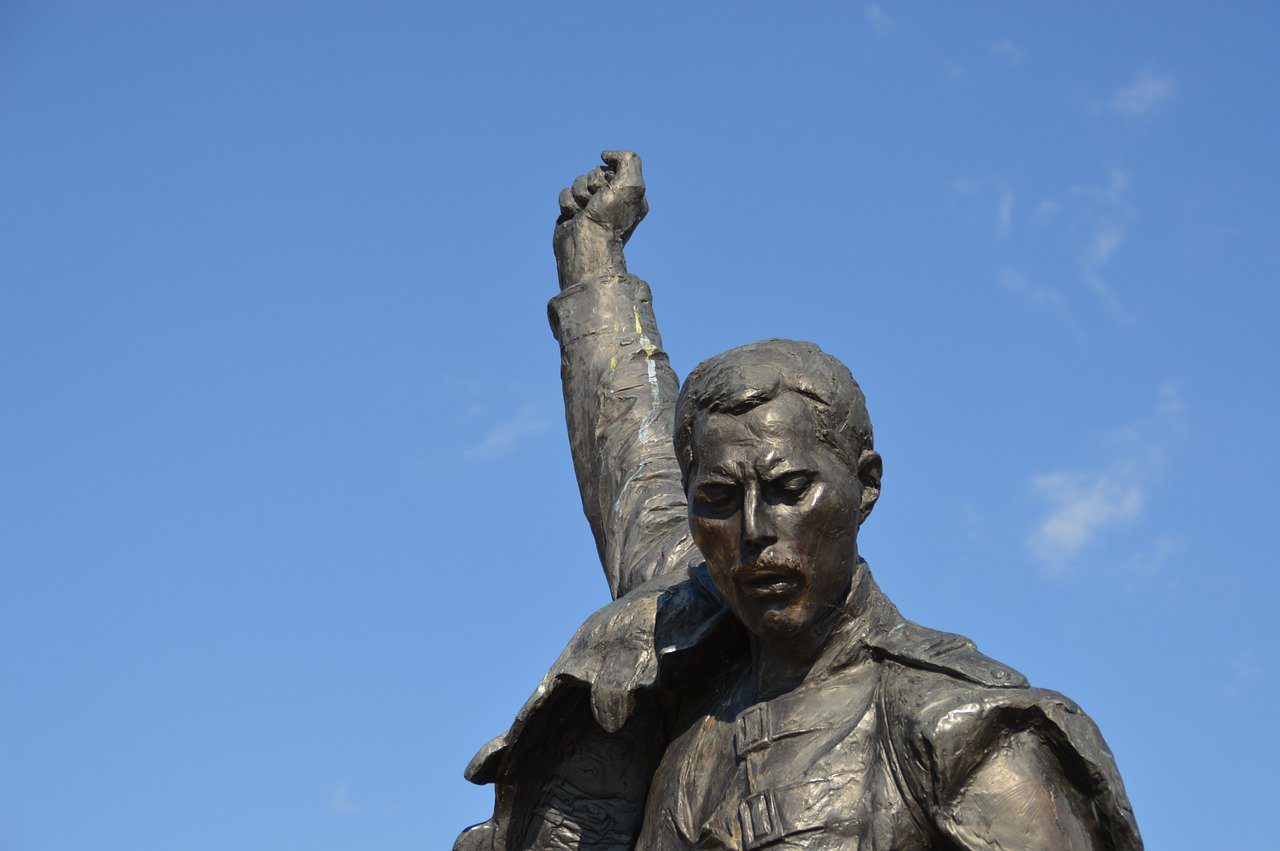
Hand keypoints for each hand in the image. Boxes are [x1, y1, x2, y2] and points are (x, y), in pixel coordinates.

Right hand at [553, 151, 648, 288]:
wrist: (587, 245)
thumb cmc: (611, 218)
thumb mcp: (632, 183)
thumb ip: (628, 159)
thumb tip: (605, 155)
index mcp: (629, 193)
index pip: (611, 168)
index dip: (607, 177)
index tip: (611, 193)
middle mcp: (611, 199)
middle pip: (593, 173)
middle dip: (591, 186)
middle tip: (597, 204)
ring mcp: (591, 206)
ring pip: (577, 182)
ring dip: (579, 196)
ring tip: (585, 213)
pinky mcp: (573, 212)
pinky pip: (565, 194)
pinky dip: (568, 204)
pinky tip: (574, 217)